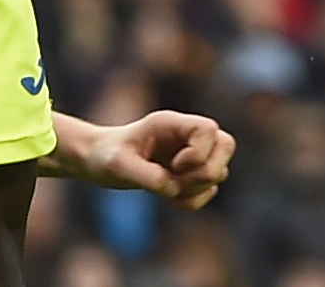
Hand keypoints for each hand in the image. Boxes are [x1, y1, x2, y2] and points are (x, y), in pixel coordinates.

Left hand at [47, 107, 236, 207]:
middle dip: (207, 170)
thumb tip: (172, 190)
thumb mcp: (118, 165)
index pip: (208, 129)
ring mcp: (190, 154)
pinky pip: (209, 188)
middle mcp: (186, 136)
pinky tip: (173, 202)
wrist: (98, 161)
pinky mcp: (188, 174)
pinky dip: (197, 199)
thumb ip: (145, 176)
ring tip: (170, 194)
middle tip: (178, 181)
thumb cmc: (106, 156)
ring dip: (199, 188)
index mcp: (172, 124)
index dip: (198, 152)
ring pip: (220, 169)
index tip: (174, 166)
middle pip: (226, 144)